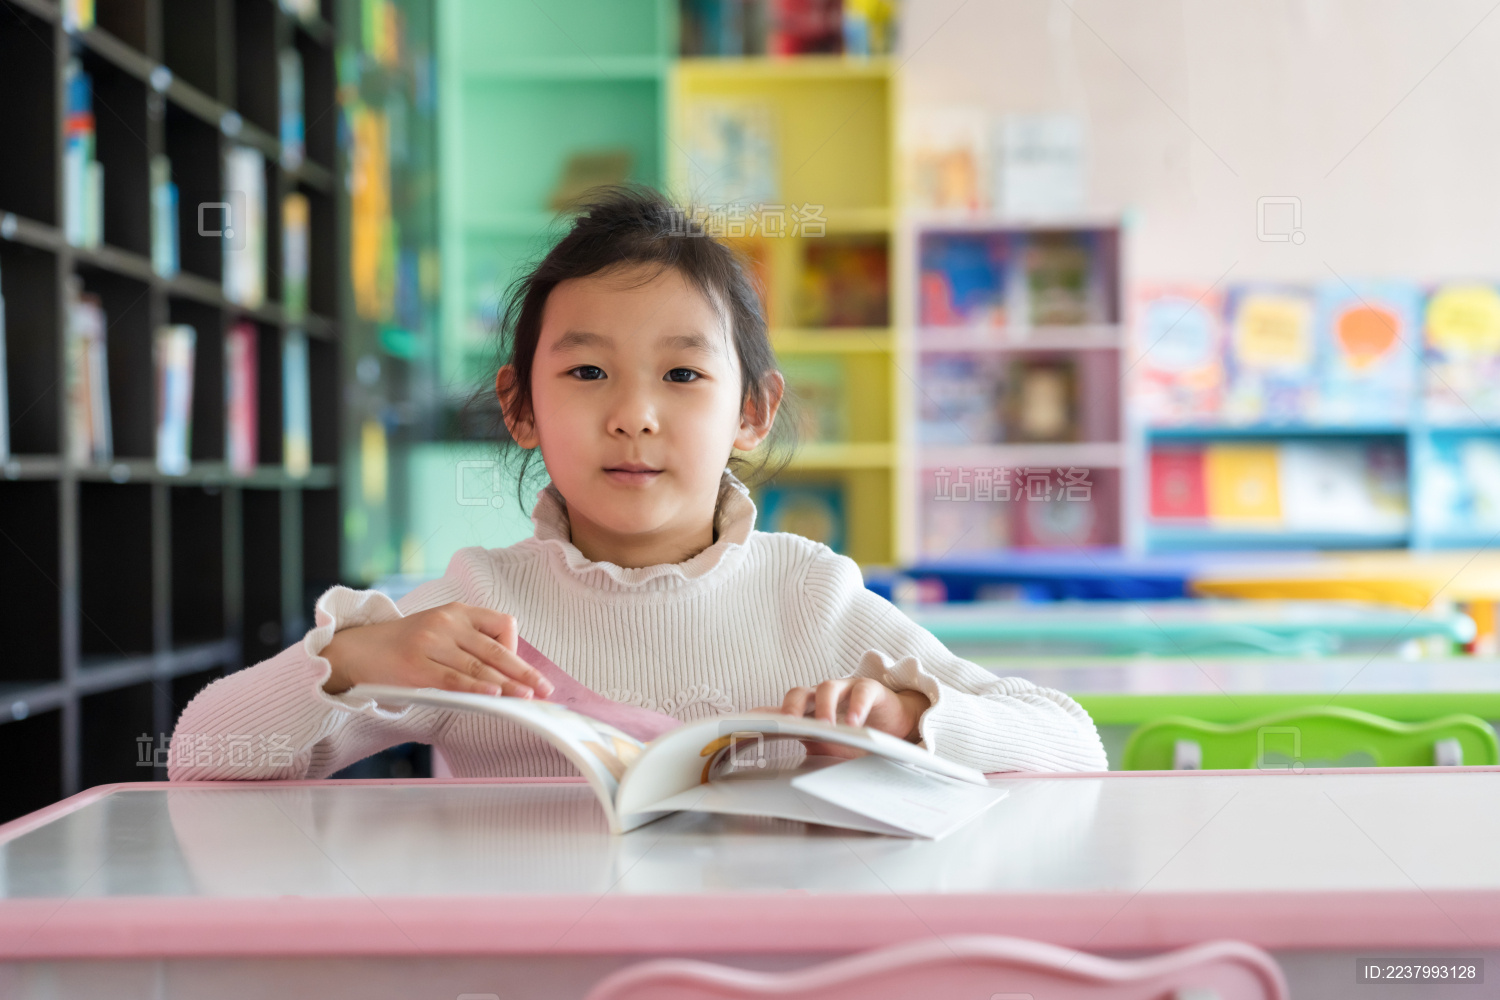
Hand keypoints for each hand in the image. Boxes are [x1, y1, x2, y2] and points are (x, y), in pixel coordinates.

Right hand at [320, 602, 555, 699]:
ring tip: (528, 697)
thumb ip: (470, 644)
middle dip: (525, 671)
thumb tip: (506, 674)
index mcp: (458, 610)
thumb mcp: (440, 630)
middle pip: (497, 648)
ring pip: (479, 666)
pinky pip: (454, 679)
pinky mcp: (416, 665)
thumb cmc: (405, 645)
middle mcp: (447, 622)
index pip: (502, 624)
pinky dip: (477, 687)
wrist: (357, 649)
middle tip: (546, 688)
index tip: (522, 672)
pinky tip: (495, 694)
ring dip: (508, 684)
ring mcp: (431, 642)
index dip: (516, 649)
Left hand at [755, 679, 929, 756]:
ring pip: (827, 688)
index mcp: (807, 711)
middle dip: (790, 707)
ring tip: (826, 728)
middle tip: (788, 724)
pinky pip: (861, 692)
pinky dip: (856, 706)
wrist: (894, 724)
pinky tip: (854, 722)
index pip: (780, 710)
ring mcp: (845, 689)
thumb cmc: (856, 736)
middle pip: (798, 692)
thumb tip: (782, 773)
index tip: (743, 726)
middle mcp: (821, 697)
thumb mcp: (829, 748)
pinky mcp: (870, 689)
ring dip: (824, 707)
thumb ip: (808, 751)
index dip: (762, 716)